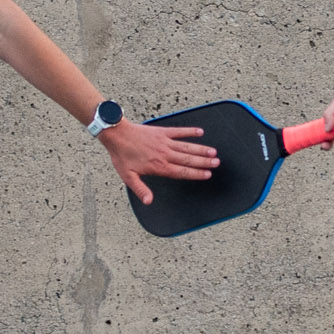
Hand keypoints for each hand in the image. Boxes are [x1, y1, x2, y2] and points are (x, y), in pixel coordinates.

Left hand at [98, 122, 220, 204]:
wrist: (117, 135)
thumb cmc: (122, 156)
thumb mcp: (128, 177)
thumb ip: (141, 189)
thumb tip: (149, 201)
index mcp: (159, 167)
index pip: (182, 172)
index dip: (196, 173)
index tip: (207, 174)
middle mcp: (165, 154)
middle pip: (188, 159)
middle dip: (204, 162)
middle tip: (217, 163)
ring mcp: (165, 142)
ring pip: (187, 147)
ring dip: (201, 149)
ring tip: (213, 152)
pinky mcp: (162, 132)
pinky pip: (179, 131)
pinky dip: (190, 131)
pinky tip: (200, 132)